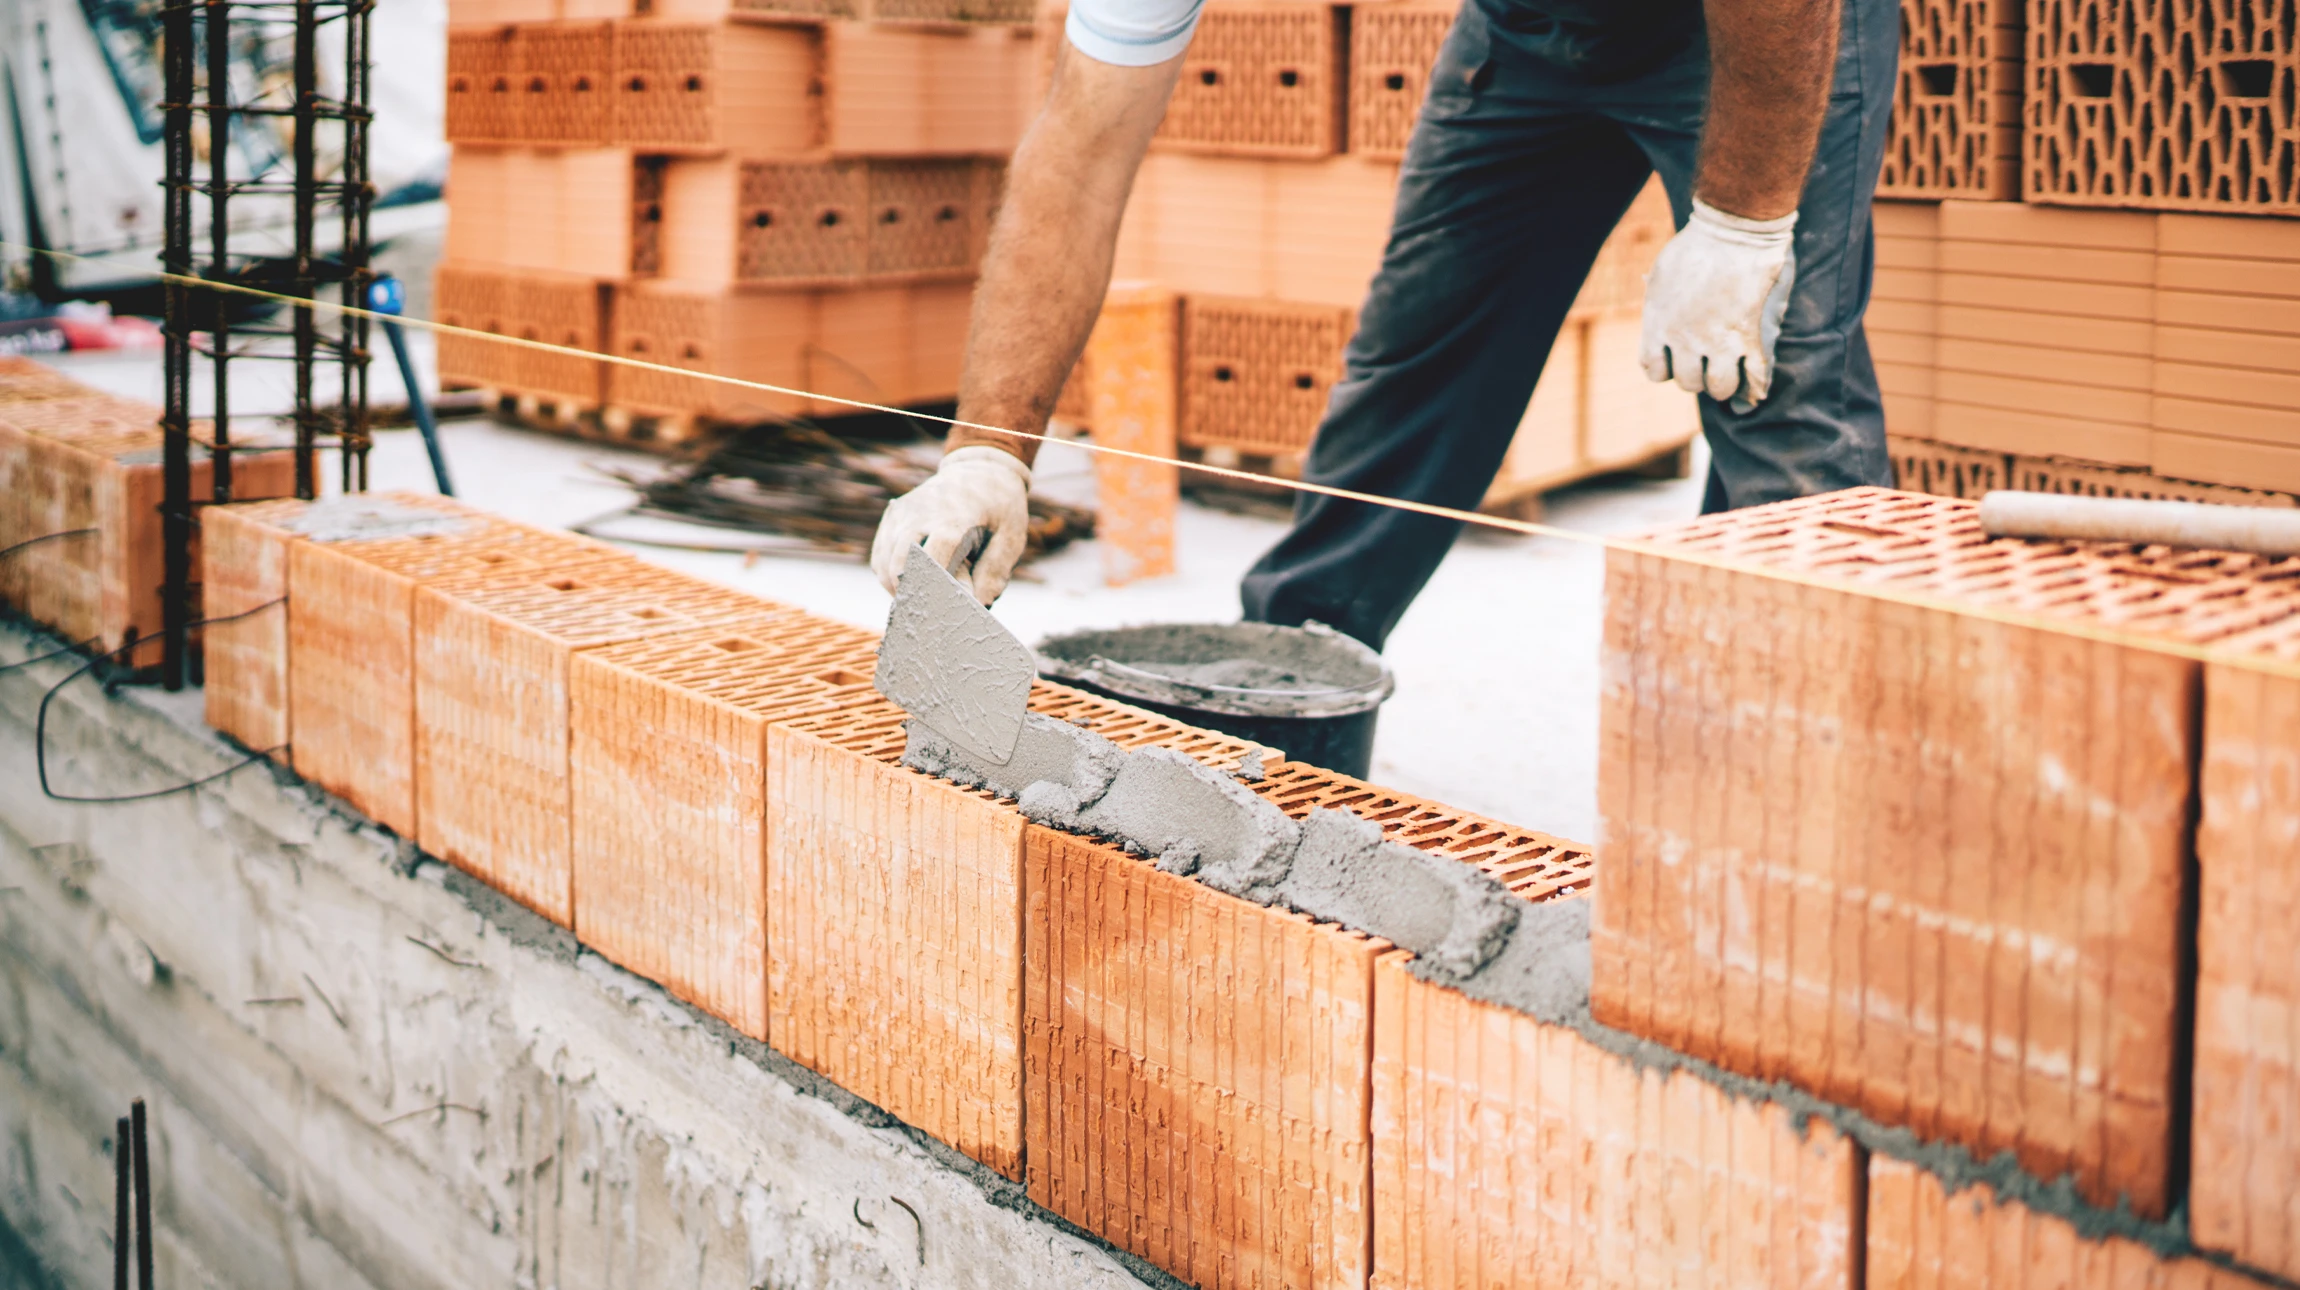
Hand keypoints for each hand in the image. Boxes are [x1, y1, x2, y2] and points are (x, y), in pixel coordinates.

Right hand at [870, 445, 1033, 604]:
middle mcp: (920, 513)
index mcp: (953, 517)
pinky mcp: (894, 516)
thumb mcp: (1011, 535)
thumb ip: (996, 570)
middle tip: (930, 616)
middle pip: (901, 564)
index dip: (935, 589)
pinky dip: (889, 576)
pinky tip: (908, 587)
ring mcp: (903, 513)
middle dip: (914, 595)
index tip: (945, 611)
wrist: (980, 467)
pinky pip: (880, 555)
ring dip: (899, 589)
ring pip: (885, 563)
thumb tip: (979, 605)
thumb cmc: (999, 506)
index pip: (933, 558)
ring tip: (920, 605)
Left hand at [1639, 198, 1797, 411]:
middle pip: (1688, 382)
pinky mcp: (1748, 336)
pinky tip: (1756, 389)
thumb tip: (1660, 322)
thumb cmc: (1695, 247)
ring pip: (1719, 387)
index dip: (1666, 368)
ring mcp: (1717, 341)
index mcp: (1658, 325)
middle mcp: (1684, 340)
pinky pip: (1754, 375)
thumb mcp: (1662, 276)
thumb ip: (1660, 306)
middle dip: (1697, 376)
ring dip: (1723, 384)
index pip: (1654, 370)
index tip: (1675, 359)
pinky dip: (1756, 385)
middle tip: (1706, 363)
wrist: (1732, 230)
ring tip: (1728, 372)